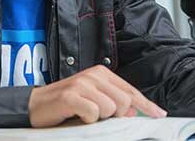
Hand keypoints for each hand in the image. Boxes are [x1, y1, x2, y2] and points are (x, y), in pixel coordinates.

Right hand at [28, 65, 166, 126]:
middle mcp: (94, 75)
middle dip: (115, 115)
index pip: (130, 91)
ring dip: (98, 118)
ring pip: (110, 109)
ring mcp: (82, 83)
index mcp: (102, 73)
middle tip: (96, 116)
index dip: (146, 105)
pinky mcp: (71, 95)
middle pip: (124, 102)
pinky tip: (76, 115)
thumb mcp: (93, 100)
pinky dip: (87, 120)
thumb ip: (113, 103)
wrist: (35, 106)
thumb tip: (135, 112)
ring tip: (84, 114)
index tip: (158, 114)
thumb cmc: (66, 105)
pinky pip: (93, 114)